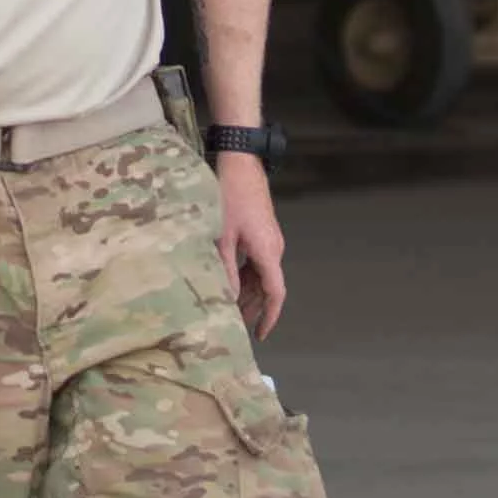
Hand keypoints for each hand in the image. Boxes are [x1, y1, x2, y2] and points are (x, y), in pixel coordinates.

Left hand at [214, 153, 287, 340]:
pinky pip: (257, 261)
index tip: (261, 335)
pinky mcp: (262, 231)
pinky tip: (229, 282)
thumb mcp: (222, 237)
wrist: (240, 162)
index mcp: (268, 252)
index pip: (275, 293)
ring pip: (261, 274)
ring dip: (248, 292)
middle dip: (254, 308)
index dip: (269, 317)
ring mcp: (269, 239)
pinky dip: (246, 275)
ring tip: (229, 308)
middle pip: (268, 287)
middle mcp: (274, 248)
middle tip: (236, 327)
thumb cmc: (229, 196)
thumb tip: (225, 298)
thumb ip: (224, 270)